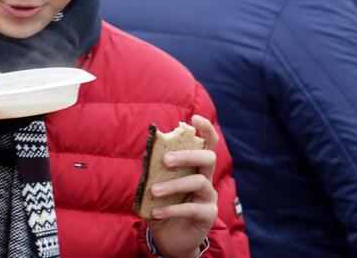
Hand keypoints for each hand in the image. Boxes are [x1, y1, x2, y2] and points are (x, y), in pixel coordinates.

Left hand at [148, 115, 218, 257]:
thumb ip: (154, 170)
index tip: (194, 118)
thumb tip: (147, 151)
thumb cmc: (162, 206)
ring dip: (173, 185)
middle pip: (208, 158)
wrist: (168, 238)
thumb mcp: (155, 186)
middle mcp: (206, 179)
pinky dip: (171, 209)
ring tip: (154, 191)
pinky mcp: (207, 215)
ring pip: (199, 182)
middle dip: (187, 155)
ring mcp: (209, 197)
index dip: (205, 130)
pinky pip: (191, 208)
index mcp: (194, 168)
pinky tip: (155, 211)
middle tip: (165, 160)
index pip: (207, 144)